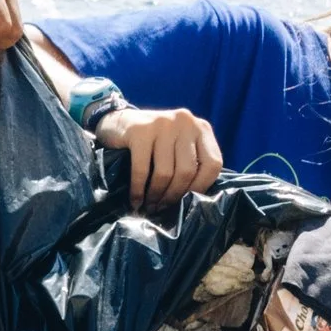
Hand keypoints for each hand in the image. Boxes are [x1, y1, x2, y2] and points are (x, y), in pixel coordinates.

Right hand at [95, 103, 222, 209]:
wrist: (117, 123)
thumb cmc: (153, 142)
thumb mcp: (179, 145)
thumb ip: (192, 162)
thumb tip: (195, 200)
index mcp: (201, 128)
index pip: (213, 164)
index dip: (201, 187)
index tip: (186, 201)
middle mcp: (185, 122)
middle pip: (187, 171)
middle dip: (173, 196)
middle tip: (162, 208)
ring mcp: (163, 124)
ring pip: (165, 173)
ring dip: (156, 195)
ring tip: (149, 206)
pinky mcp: (140, 131)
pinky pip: (142, 170)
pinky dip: (138, 190)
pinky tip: (136, 200)